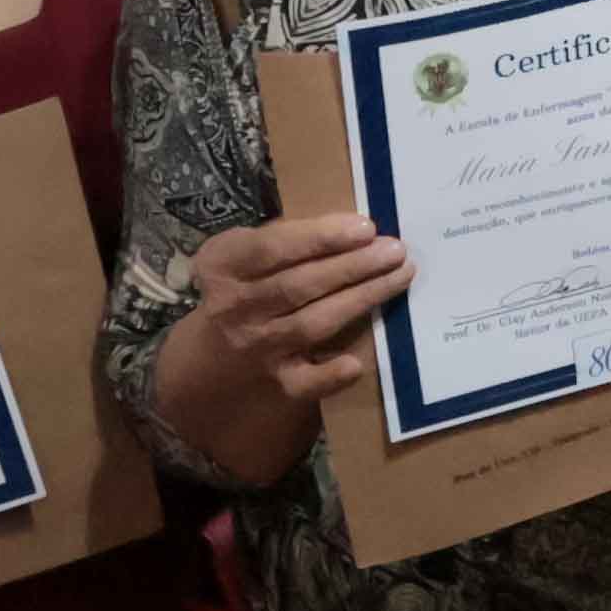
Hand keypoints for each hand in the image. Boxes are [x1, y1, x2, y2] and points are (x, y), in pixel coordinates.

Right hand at [170, 206, 410, 434]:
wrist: (211, 355)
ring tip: (399, 276)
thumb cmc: (243, 287)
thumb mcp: (244, 253)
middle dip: (353, 265)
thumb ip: (286, 238)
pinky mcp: (276, 381)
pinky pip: (304, 383)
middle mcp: (235, 307)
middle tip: (394, 250)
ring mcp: (256, 347)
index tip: (365, 227)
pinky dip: (329, 375)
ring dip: (360, 299)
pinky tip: (355, 364)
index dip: (320, 237)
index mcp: (223, 265)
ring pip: (312, 323)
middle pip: (299, 285)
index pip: (271, 249)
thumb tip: (353, 228)